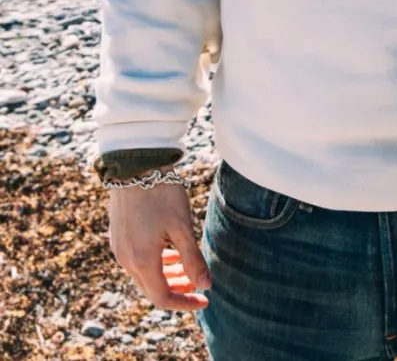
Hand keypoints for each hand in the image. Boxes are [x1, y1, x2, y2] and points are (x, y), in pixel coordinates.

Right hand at [108, 183, 211, 310]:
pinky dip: (155, 263)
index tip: (204, 300)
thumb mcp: (183, 227)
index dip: (185, 304)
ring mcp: (119, 248)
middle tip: (199, 285)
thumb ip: (193, 259)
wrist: (135, 165)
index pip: (163, 298)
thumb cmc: (161, 193)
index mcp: (142, 261)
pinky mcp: (118, 236)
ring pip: (144, 274)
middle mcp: (126, 260)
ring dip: (166, 276)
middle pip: (152, 289)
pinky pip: (137, 260)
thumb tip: (205, 286)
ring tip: (187, 268)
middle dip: (177, 290)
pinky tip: (169, 251)